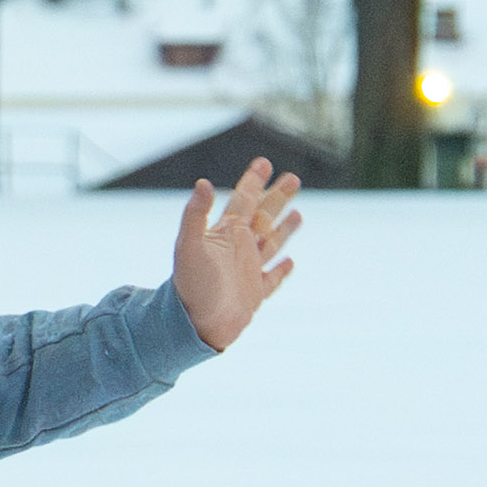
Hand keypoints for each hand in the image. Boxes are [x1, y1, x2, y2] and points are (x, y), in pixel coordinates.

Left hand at [169, 159, 305, 350]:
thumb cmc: (190, 285)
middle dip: (277, 197)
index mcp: (226, 233)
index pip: (243, 199)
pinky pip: (272, 280)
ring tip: (298, 214)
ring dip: (284, 228)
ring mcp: (248, 270)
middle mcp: (239, 248)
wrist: (195, 325)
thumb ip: (195, 215)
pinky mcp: (255, 294)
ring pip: (272, 243)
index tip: (264, 162)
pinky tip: (290, 262)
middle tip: (294, 178)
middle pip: (263, 215)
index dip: (254, 180)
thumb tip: (202, 183)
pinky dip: (282, 271)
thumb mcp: (188, 245)